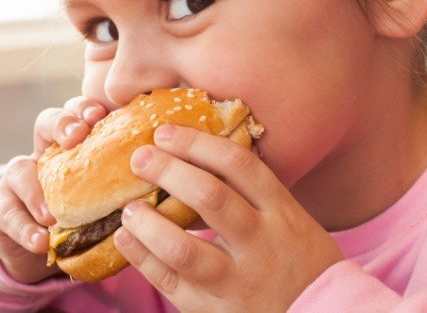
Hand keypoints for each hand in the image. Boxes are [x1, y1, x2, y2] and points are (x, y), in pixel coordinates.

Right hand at [0, 97, 107, 282]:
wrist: (41, 243)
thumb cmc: (84, 211)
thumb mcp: (104, 191)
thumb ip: (125, 180)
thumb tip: (167, 178)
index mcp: (74, 143)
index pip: (78, 112)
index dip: (86, 108)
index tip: (102, 114)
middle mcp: (45, 152)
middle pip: (46, 122)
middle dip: (63, 124)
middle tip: (77, 136)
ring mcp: (19, 179)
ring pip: (19, 168)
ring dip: (37, 189)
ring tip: (53, 214)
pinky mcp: (2, 209)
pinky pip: (8, 214)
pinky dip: (26, 229)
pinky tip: (41, 241)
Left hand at [114, 124, 342, 311]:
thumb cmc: (300, 257)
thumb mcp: (290, 217)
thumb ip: (252, 191)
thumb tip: (197, 153)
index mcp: (282, 211)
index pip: (238, 164)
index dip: (197, 143)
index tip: (166, 132)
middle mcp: (261, 243)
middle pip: (209, 196)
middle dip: (169, 171)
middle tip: (140, 157)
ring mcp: (238, 281)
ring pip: (184, 248)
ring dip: (149, 222)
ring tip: (129, 207)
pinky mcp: (214, 311)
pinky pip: (171, 282)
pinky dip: (142, 258)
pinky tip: (126, 239)